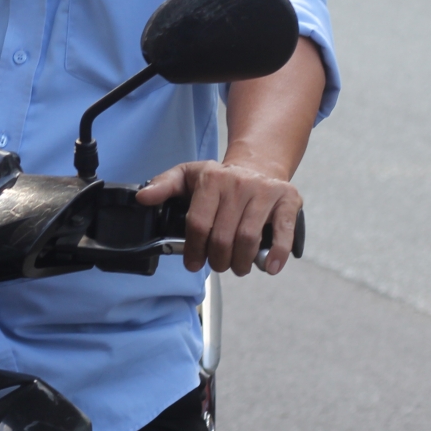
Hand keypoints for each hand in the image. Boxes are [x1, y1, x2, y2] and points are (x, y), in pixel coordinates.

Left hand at [138, 158, 302, 275]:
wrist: (258, 164)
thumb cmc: (220, 178)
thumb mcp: (187, 175)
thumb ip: (163, 186)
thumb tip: (142, 198)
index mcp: (212, 179)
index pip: (198, 222)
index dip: (194, 248)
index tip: (192, 263)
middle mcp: (238, 184)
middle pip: (223, 236)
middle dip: (217, 259)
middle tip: (217, 265)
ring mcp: (264, 192)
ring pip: (248, 238)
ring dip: (240, 262)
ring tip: (237, 267)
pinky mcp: (287, 200)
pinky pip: (284, 232)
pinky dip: (277, 254)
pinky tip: (269, 267)